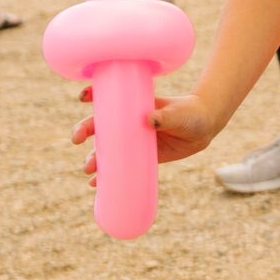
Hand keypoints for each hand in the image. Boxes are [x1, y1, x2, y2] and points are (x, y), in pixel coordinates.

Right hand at [71, 87, 224, 178]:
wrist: (203, 127)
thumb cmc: (189, 113)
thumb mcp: (178, 113)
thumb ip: (165, 116)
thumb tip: (150, 120)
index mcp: (134, 105)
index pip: (108, 97)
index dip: (93, 95)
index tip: (84, 97)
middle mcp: (128, 123)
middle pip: (99, 126)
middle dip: (84, 131)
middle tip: (76, 139)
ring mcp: (133, 140)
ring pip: (106, 149)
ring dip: (94, 158)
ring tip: (89, 169)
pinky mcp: (141, 157)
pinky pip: (120, 167)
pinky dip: (107, 176)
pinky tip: (96, 184)